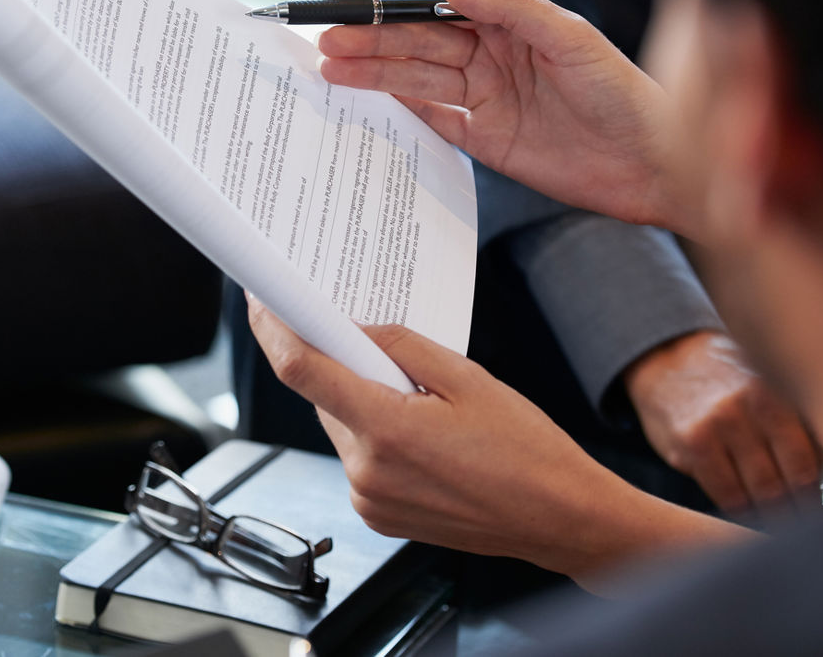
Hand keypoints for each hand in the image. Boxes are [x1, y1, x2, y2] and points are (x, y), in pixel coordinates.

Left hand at [246, 294, 750, 590]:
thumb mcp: (468, 378)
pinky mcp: (377, 516)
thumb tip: (353, 328)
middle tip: (386, 352)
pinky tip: (424, 435)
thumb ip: (401, 347)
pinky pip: (359, 458)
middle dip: (343, 366)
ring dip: (362, 403)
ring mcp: (369, 500)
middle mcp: (367, 471)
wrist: (559, 519)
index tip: (264, 302)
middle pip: (324, 397)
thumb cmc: (527, 453)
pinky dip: (376, 436)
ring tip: (423, 404)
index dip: (275, 330)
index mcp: (386, 431)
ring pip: (341, 427)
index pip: (301, 370)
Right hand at [318, 0, 694, 236]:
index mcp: (510, 21)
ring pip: (416, 79)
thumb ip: (507, 7)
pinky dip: (399, 111)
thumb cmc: (626, 93)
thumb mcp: (570, 37)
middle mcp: (493, 55)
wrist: (655, 165)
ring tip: (328, 67)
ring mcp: (487, 97)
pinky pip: (433, 121)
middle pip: (416, 41)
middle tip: (323, 38)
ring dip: (373, 71)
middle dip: (368, 37)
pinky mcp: (486, 140)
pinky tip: (365, 101)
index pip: (435, 0)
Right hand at [626, 331, 822, 516]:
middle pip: (793, 477)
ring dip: (774, 510)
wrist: (666, 357)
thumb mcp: (765, 384)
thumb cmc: (728, 379)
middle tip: (809, 517)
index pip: (817, 455)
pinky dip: (741, 507)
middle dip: (803, 504)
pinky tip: (748, 506)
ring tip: (782, 517)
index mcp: (779, 390)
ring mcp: (719, 424)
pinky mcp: (691, 443)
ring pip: (762, 490)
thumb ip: (796, 420)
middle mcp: (751, 404)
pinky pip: (727, 493)